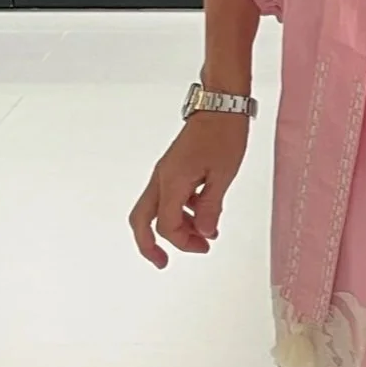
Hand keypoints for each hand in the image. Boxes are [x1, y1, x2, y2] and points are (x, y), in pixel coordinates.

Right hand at [129, 113, 249, 267]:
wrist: (221, 103)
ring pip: (157, 210)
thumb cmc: (224, 134)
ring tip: (204, 236)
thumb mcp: (223, 175)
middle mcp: (162, 178)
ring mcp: (166, 172)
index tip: (205, 246)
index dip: (183, 242)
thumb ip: (211, 207)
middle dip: (149, 245)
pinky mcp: (174, 167)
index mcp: (171, 181)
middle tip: (163, 263)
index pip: (167, 225)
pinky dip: (183, 211)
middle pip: (142, 220)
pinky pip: (170, 196)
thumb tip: (204, 234)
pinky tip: (206, 212)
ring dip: (176, 227)